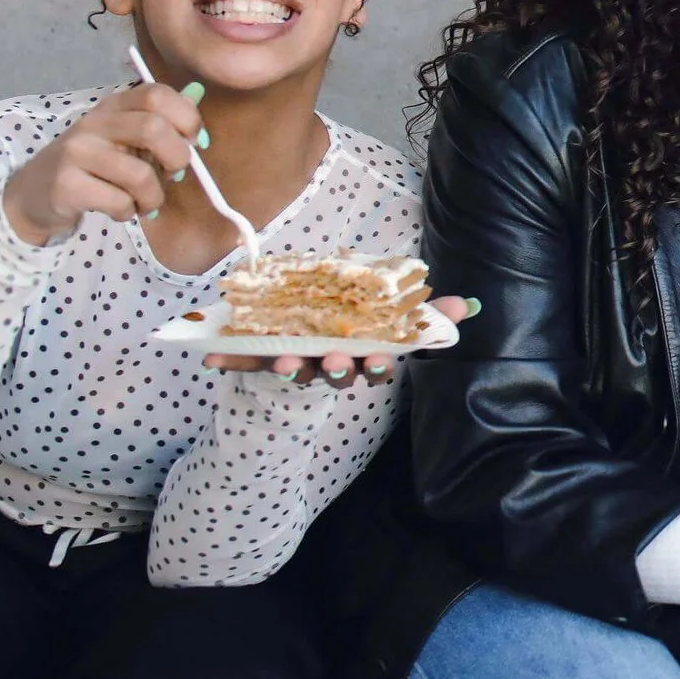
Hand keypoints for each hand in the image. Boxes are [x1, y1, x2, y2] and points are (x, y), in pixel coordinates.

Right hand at [0, 83, 203, 244]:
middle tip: (173, 176)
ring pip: (139, 174)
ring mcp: (75, 152)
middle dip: (177, 159)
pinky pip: (118, 201)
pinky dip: (129, 212)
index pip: (157, 94)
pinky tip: (120, 211)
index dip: (187, 118)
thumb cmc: (93, 166)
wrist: (34, 194)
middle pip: (153, 129)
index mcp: (114, 106)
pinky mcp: (65, 185)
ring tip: (145, 203)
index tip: (193, 143)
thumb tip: (198, 113)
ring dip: (153, 197)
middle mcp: (93, 123)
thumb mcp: (124, 139)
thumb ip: (161, 127)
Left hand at [204, 294, 475, 386]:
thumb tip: (467, 306)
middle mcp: (332, 365)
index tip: (377, 360)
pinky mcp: (265, 361)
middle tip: (334, 360)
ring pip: (297, 370)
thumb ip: (429, 315)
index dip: (377, 364)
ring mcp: (300, 365)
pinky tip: (212, 355)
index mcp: (365, 355)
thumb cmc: (356, 336)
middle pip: (337, 372)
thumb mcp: (395, 322)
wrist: (301, 360)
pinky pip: (248, 362)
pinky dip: (232, 359)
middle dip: (336, 368)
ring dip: (289, 366)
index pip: (377, 364)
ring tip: (281, 360)